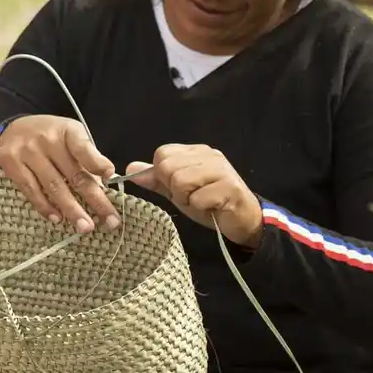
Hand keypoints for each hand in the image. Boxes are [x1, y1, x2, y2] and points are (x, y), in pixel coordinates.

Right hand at [0, 115, 118, 232]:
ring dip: (71, 210)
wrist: (14, 127)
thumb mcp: (72, 136)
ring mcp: (27, 152)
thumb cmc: (52, 136)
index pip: (83, 148)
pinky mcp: (11, 164)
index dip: (97, 162)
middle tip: (109, 220)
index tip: (110, 176)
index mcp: (68, 131)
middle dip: (94, 199)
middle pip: (74, 175)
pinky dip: (45, 207)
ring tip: (85, 226)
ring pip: (53, 186)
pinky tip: (57, 218)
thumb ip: (87, 157)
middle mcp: (47, 140)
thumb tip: (103, 186)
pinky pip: (31, 190)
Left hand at [124, 145, 262, 248]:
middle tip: (191, 197)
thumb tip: (130, 168)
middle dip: (174, 189)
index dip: (163, 175)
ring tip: (201, 202)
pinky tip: (212, 207)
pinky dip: (200, 207)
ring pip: (181, 181)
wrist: (243, 220)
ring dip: (187, 199)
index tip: (178, 188)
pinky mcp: (229, 187)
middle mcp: (209, 155)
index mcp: (196, 152)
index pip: (162, 154)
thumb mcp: (178, 192)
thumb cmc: (210, 204)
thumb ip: (156, 180)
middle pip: (168, 167)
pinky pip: (198, 198)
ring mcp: (220, 170)